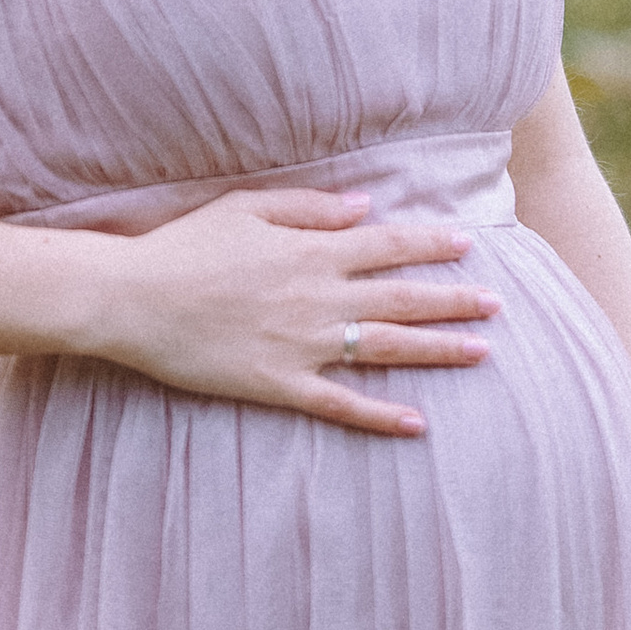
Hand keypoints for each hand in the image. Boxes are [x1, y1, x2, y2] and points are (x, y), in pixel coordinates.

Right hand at [74, 189, 498, 436]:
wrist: (132, 298)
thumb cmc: (183, 246)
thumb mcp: (245, 207)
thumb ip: (309, 207)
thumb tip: (364, 205)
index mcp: (311, 251)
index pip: (388, 244)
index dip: (431, 244)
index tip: (468, 245)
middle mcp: (318, 297)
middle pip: (402, 297)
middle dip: (455, 299)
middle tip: (498, 304)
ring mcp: (303, 344)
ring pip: (387, 347)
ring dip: (438, 349)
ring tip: (482, 352)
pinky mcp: (280, 383)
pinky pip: (341, 404)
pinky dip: (381, 415)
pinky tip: (417, 423)